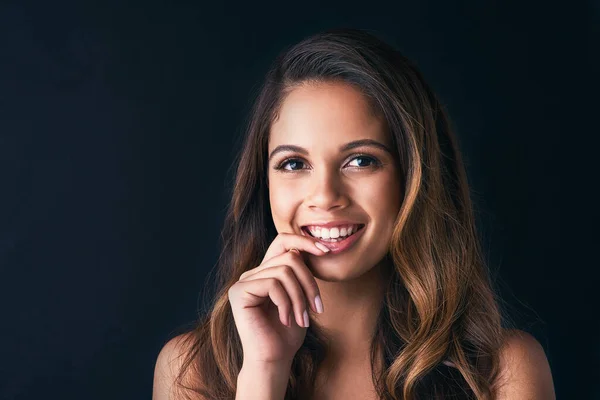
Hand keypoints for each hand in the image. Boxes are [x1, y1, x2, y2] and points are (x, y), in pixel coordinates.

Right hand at [227, 232, 328, 364]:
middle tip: (317, 308)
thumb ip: (298, 273)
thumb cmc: (288, 333)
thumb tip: (306, 249)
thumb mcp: (300, 297)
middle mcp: (251, 274)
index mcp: (264, 272)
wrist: (274, 360)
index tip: (326, 251)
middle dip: (309, 282)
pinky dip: (287, 303)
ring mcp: (243, 282)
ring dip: (300, 297)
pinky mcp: (239, 292)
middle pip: (289, 258)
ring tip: (303, 318)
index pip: (283, 242)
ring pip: (284, 271)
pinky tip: (286, 320)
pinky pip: (273, 284)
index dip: (304, 241)